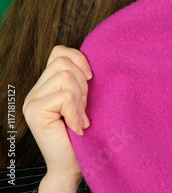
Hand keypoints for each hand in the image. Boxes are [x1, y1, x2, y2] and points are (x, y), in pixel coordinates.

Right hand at [23, 45, 91, 191]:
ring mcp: (32, 101)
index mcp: (46, 84)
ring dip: (80, 98)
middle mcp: (35, 91)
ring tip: (80, 117)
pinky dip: (76, 112)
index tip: (91, 79)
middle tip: (84, 108)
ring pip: (65, 77)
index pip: (59, 52)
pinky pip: (65, 96)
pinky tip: (77, 127)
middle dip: (82, 84)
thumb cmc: (83, 133)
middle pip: (64, 63)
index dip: (79, 59)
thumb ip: (81, 80)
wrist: (72, 165)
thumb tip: (94, 62)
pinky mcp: (35, 111)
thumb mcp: (85, 100)